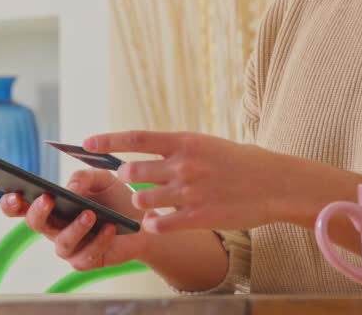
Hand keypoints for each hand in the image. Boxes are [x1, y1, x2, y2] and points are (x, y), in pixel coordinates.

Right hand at [0, 169, 151, 270]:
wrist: (141, 219)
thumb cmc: (115, 198)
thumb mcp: (101, 179)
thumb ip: (84, 177)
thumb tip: (70, 188)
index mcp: (50, 206)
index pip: (21, 206)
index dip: (11, 202)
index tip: (13, 193)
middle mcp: (54, 228)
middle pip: (35, 224)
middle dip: (37, 212)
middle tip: (47, 199)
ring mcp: (69, 247)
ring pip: (62, 243)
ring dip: (75, 228)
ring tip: (89, 214)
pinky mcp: (87, 261)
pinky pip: (88, 254)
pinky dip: (100, 240)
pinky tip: (110, 227)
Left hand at [84, 130, 325, 234]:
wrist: (276, 183)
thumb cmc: (242, 163)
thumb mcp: (208, 145)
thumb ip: (178, 150)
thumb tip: (146, 153)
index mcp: (185, 141)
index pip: (136, 138)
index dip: (107, 140)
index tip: (86, 143)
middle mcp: (183, 164)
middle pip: (133, 172)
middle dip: (126, 179)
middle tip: (131, 182)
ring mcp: (190, 191)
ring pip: (143, 200)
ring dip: (141, 204)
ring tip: (151, 204)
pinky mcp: (198, 216)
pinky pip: (160, 223)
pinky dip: (154, 224)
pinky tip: (159, 222)